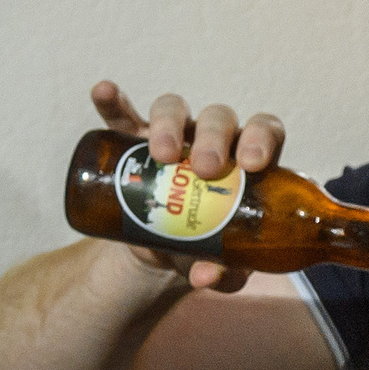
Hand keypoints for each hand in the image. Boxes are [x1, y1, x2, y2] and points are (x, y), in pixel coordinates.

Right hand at [90, 79, 281, 292]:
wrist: (168, 252)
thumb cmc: (211, 249)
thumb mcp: (224, 265)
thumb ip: (224, 272)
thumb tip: (205, 277)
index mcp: (248, 161)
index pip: (265, 131)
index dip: (261, 138)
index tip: (252, 163)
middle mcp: (214, 140)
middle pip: (218, 118)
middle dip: (214, 138)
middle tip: (207, 169)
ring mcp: (174, 136)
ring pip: (174, 110)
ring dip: (168, 123)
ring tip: (161, 154)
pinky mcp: (134, 141)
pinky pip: (123, 115)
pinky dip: (113, 102)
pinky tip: (103, 92)